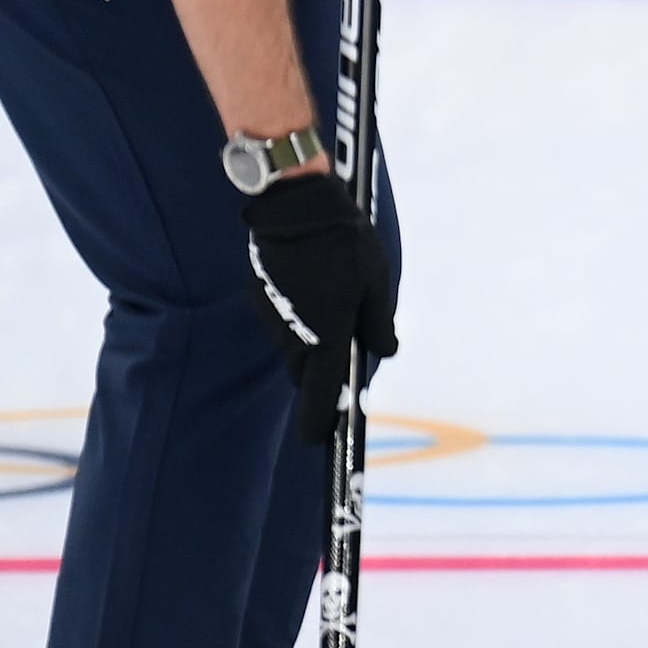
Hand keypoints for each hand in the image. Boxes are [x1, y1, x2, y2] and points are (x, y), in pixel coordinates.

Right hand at [242, 172, 398, 442]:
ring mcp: (276, 317)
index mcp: (327, 337)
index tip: (318, 441)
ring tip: (334, 309)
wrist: (296, 206)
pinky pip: (285, 324)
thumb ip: (379, 323)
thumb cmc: (345, 244)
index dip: (319, 420)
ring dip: (312, 344)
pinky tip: (314, 290)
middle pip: (307, 373)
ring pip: (295, 347)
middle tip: (346, 353)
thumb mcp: (376, 283)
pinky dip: (300, 320)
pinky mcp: (263, 298)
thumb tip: (384, 351)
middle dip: (322, 374)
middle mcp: (296, 335)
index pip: (321, 394)